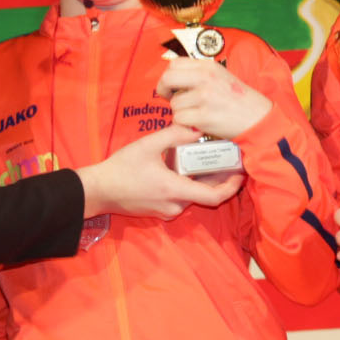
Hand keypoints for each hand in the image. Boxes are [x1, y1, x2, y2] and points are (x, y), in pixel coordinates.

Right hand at [78, 126, 243, 217]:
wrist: (99, 191)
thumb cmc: (121, 168)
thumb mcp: (147, 145)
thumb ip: (174, 134)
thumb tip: (197, 127)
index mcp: (175, 190)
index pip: (214, 197)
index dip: (232, 187)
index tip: (240, 173)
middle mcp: (175, 205)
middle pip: (206, 195)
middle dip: (219, 179)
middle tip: (226, 160)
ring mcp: (167, 210)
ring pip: (194, 196)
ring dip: (202, 181)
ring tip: (206, 160)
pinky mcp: (160, 211)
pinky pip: (182, 199)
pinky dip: (189, 185)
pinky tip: (185, 168)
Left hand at [156, 56, 270, 139]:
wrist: (259, 119)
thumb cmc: (240, 100)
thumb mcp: (221, 77)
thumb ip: (199, 75)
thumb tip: (173, 80)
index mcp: (209, 66)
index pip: (174, 64)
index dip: (169, 76)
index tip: (173, 86)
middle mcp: (205, 78)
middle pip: (168, 79)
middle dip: (164, 91)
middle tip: (171, 99)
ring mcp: (204, 97)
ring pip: (174, 104)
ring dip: (181, 112)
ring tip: (197, 114)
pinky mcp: (204, 116)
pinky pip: (180, 120)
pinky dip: (186, 124)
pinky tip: (199, 123)